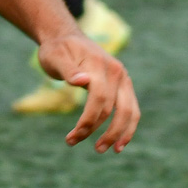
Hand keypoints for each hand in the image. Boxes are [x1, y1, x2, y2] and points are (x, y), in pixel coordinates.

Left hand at [36, 33, 138, 152]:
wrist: (67, 38)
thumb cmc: (58, 49)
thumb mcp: (55, 57)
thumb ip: (68, 69)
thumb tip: (83, 81)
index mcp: (100, 64)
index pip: (99, 99)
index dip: (88, 121)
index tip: (71, 137)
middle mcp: (117, 72)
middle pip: (115, 109)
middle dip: (99, 131)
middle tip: (75, 143)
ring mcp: (123, 79)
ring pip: (130, 112)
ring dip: (117, 134)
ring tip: (101, 149)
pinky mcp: (124, 86)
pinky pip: (132, 110)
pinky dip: (128, 128)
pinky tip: (119, 144)